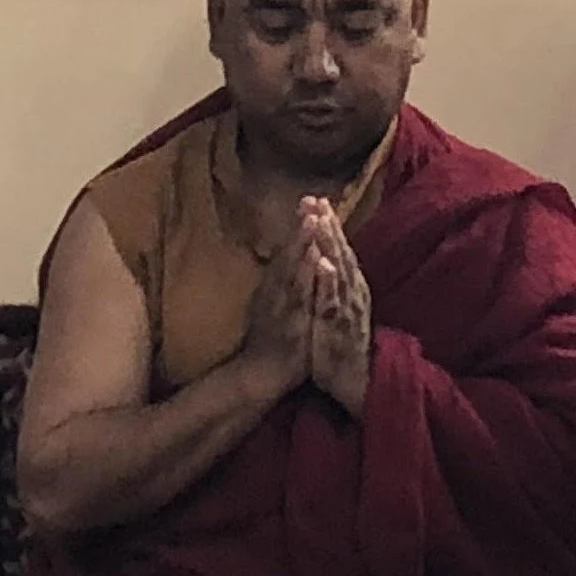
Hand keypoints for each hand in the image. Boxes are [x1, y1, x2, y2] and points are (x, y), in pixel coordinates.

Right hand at [239, 214, 319, 398]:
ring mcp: (282, 307)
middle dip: (301, 227)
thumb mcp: (272, 305)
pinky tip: (316, 258)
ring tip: (313, 220)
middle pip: (289, 255)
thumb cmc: (269, 340)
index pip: (288, 251)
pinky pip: (300, 296)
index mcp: (274, 287)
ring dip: (303, 244)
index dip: (298, 226)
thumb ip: (280, 283)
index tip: (309, 200)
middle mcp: (276, 292)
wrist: (258, 375)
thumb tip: (290, 259)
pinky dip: (307, 275)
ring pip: (293, 271)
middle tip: (311, 200)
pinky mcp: (290, 322)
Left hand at [305, 198, 370, 416]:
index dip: (330, 226)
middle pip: (342, 255)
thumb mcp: (339, 311)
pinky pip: (334, 302)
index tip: (318, 200)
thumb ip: (336, 287)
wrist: (357, 382)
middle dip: (329, 227)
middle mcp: (353, 294)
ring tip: (322, 222)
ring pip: (340, 273)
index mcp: (351, 289)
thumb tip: (328, 262)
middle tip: (318, 200)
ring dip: (331, 247)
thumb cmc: (343, 346)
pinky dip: (330, 282)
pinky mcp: (342, 328)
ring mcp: (349, 310)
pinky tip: (324, 264)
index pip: (341, 251)